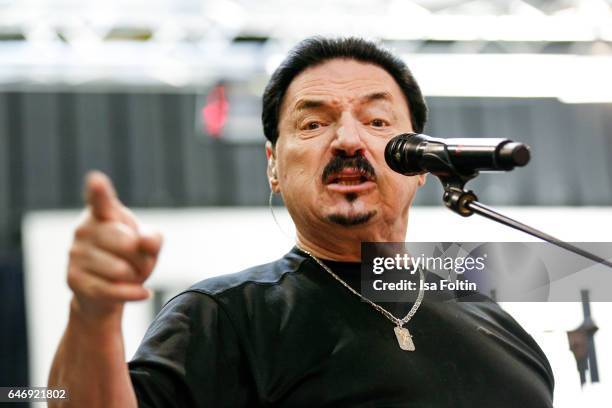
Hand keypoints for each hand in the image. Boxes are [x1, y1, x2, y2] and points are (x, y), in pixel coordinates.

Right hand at [67, 171, 162, 320]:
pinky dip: (133, 294)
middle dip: (143, 258)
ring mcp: (76, 254)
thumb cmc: (130, 258)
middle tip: (139, 262)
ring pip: (121, 270)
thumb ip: (152, 238)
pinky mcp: (74, 279)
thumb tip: (146, 242)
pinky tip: (142, 293)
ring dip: (136, 277)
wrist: (108, 292)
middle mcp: (84, 229)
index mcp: (102, 213)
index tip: (96, 180)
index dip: (99, 190)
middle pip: (127, 243)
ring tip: (129, 275)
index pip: (101, 200)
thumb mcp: (148, 245)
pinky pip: (113, 290)